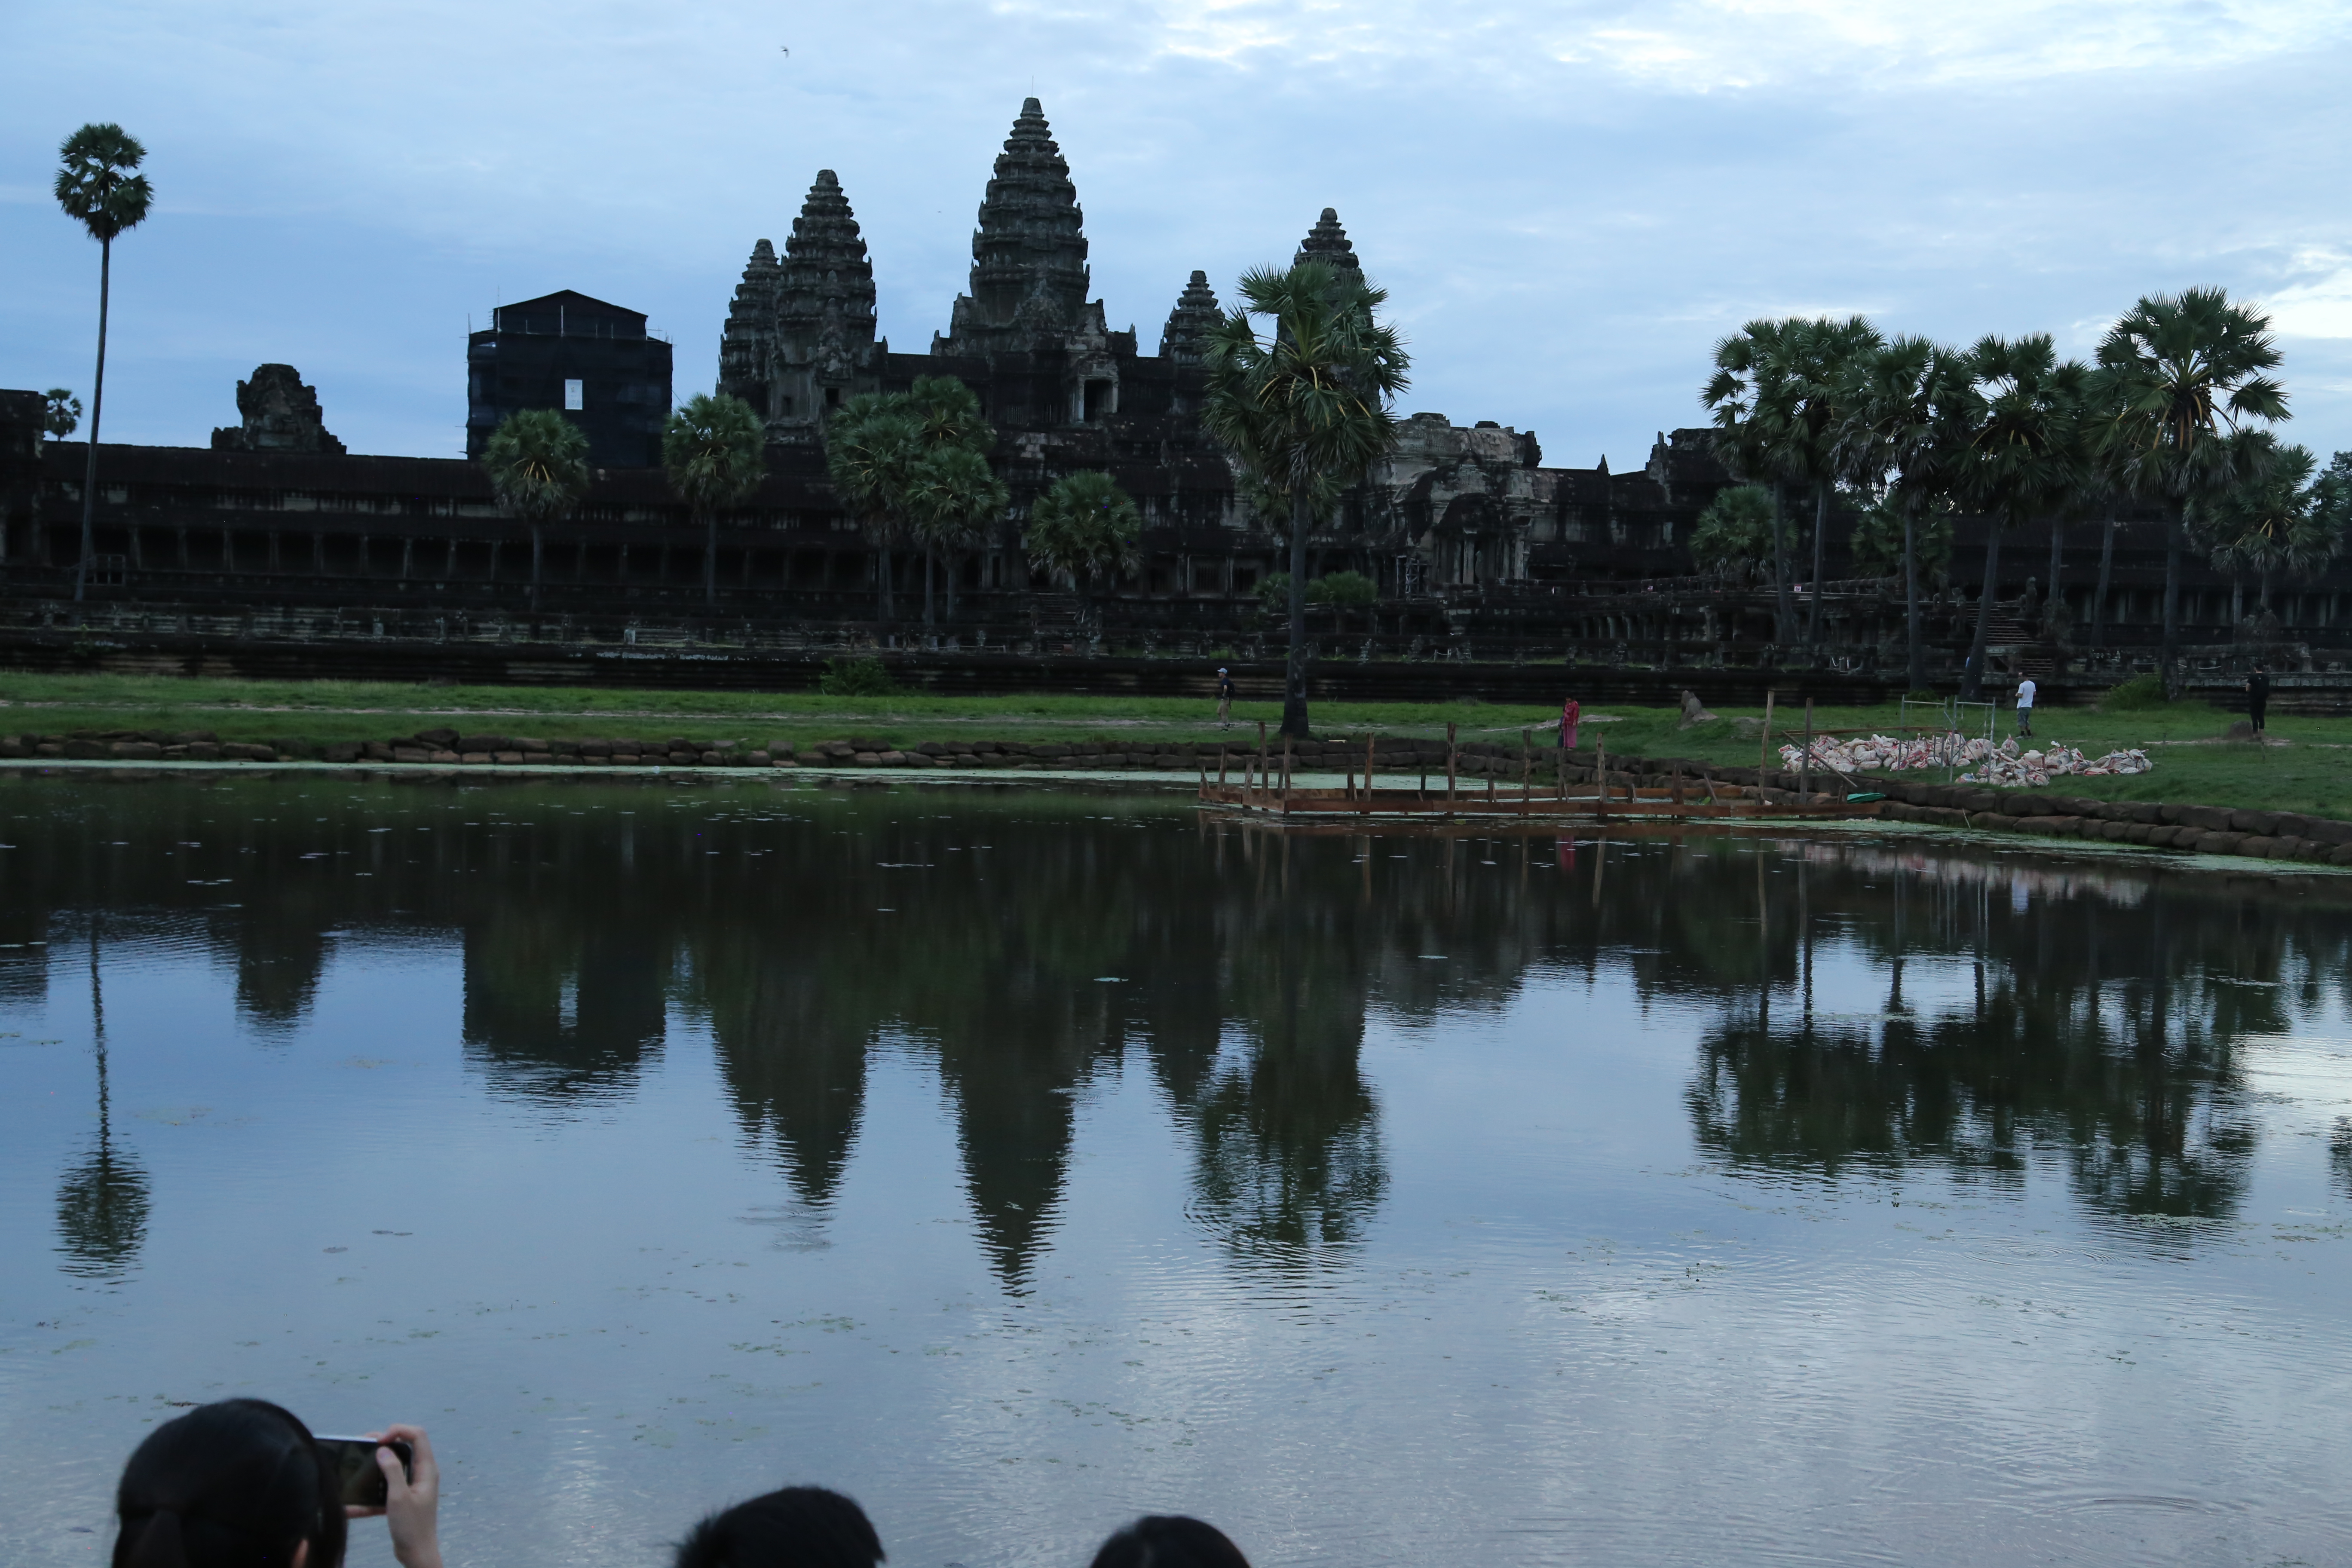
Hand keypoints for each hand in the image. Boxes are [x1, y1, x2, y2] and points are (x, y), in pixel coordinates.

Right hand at [342, 1424, 441, 1567]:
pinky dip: (372, 1490)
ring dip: (376, 1464)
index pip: (417, 1436)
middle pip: (405, 1447)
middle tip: (364, 1444)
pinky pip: (386, 1487)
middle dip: (385, 1443)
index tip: (379, 1440)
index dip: (399, 1431)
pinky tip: (355, 1501)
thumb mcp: (399, 1497)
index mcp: (426, 1470)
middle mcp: (421, 1473)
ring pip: (393, 1466)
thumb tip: (383, 1449)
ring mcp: (412, 1485)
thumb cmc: (412, 1527)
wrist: (416, 1553)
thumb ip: (392, 1471)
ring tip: (358, 1462)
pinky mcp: (402, 1497)